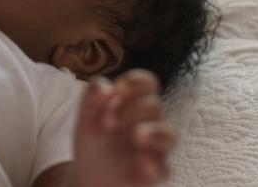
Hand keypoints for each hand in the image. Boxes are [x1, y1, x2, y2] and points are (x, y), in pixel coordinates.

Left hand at [72, 70, 176, 186]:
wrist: (89, 174)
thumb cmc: (94, 139)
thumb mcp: (86, 116)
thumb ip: (91, 96)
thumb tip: (105, 87)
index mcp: (133, 103)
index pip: (147, 83)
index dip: (135, 82)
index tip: (117, 90)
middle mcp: (148, 122)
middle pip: (153, 105)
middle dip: (130, 109)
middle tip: (106, 122)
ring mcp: (153, 148)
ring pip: (170, 135)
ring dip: (155, 133)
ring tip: (136, 135)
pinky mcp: (153, 173)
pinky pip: (164, 169)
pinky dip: (154, 165)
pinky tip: (140, 163)